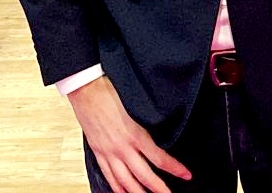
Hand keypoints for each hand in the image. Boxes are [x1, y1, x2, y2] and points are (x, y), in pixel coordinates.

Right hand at [67, 76, 190, 192]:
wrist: (85, 88)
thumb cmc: (109, 91)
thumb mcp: (135, 105)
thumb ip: (147, 121)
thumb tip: (162, 130)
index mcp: (134, 134)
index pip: (159, 158)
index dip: (175, 169)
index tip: (186, 175)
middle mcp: (122, 147)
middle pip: (144, 176)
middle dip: (159, 189)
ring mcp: (108, 151)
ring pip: (125, 180)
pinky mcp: (98, 151)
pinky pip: (108, 174)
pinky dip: (116, 187)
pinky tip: (122, 192)